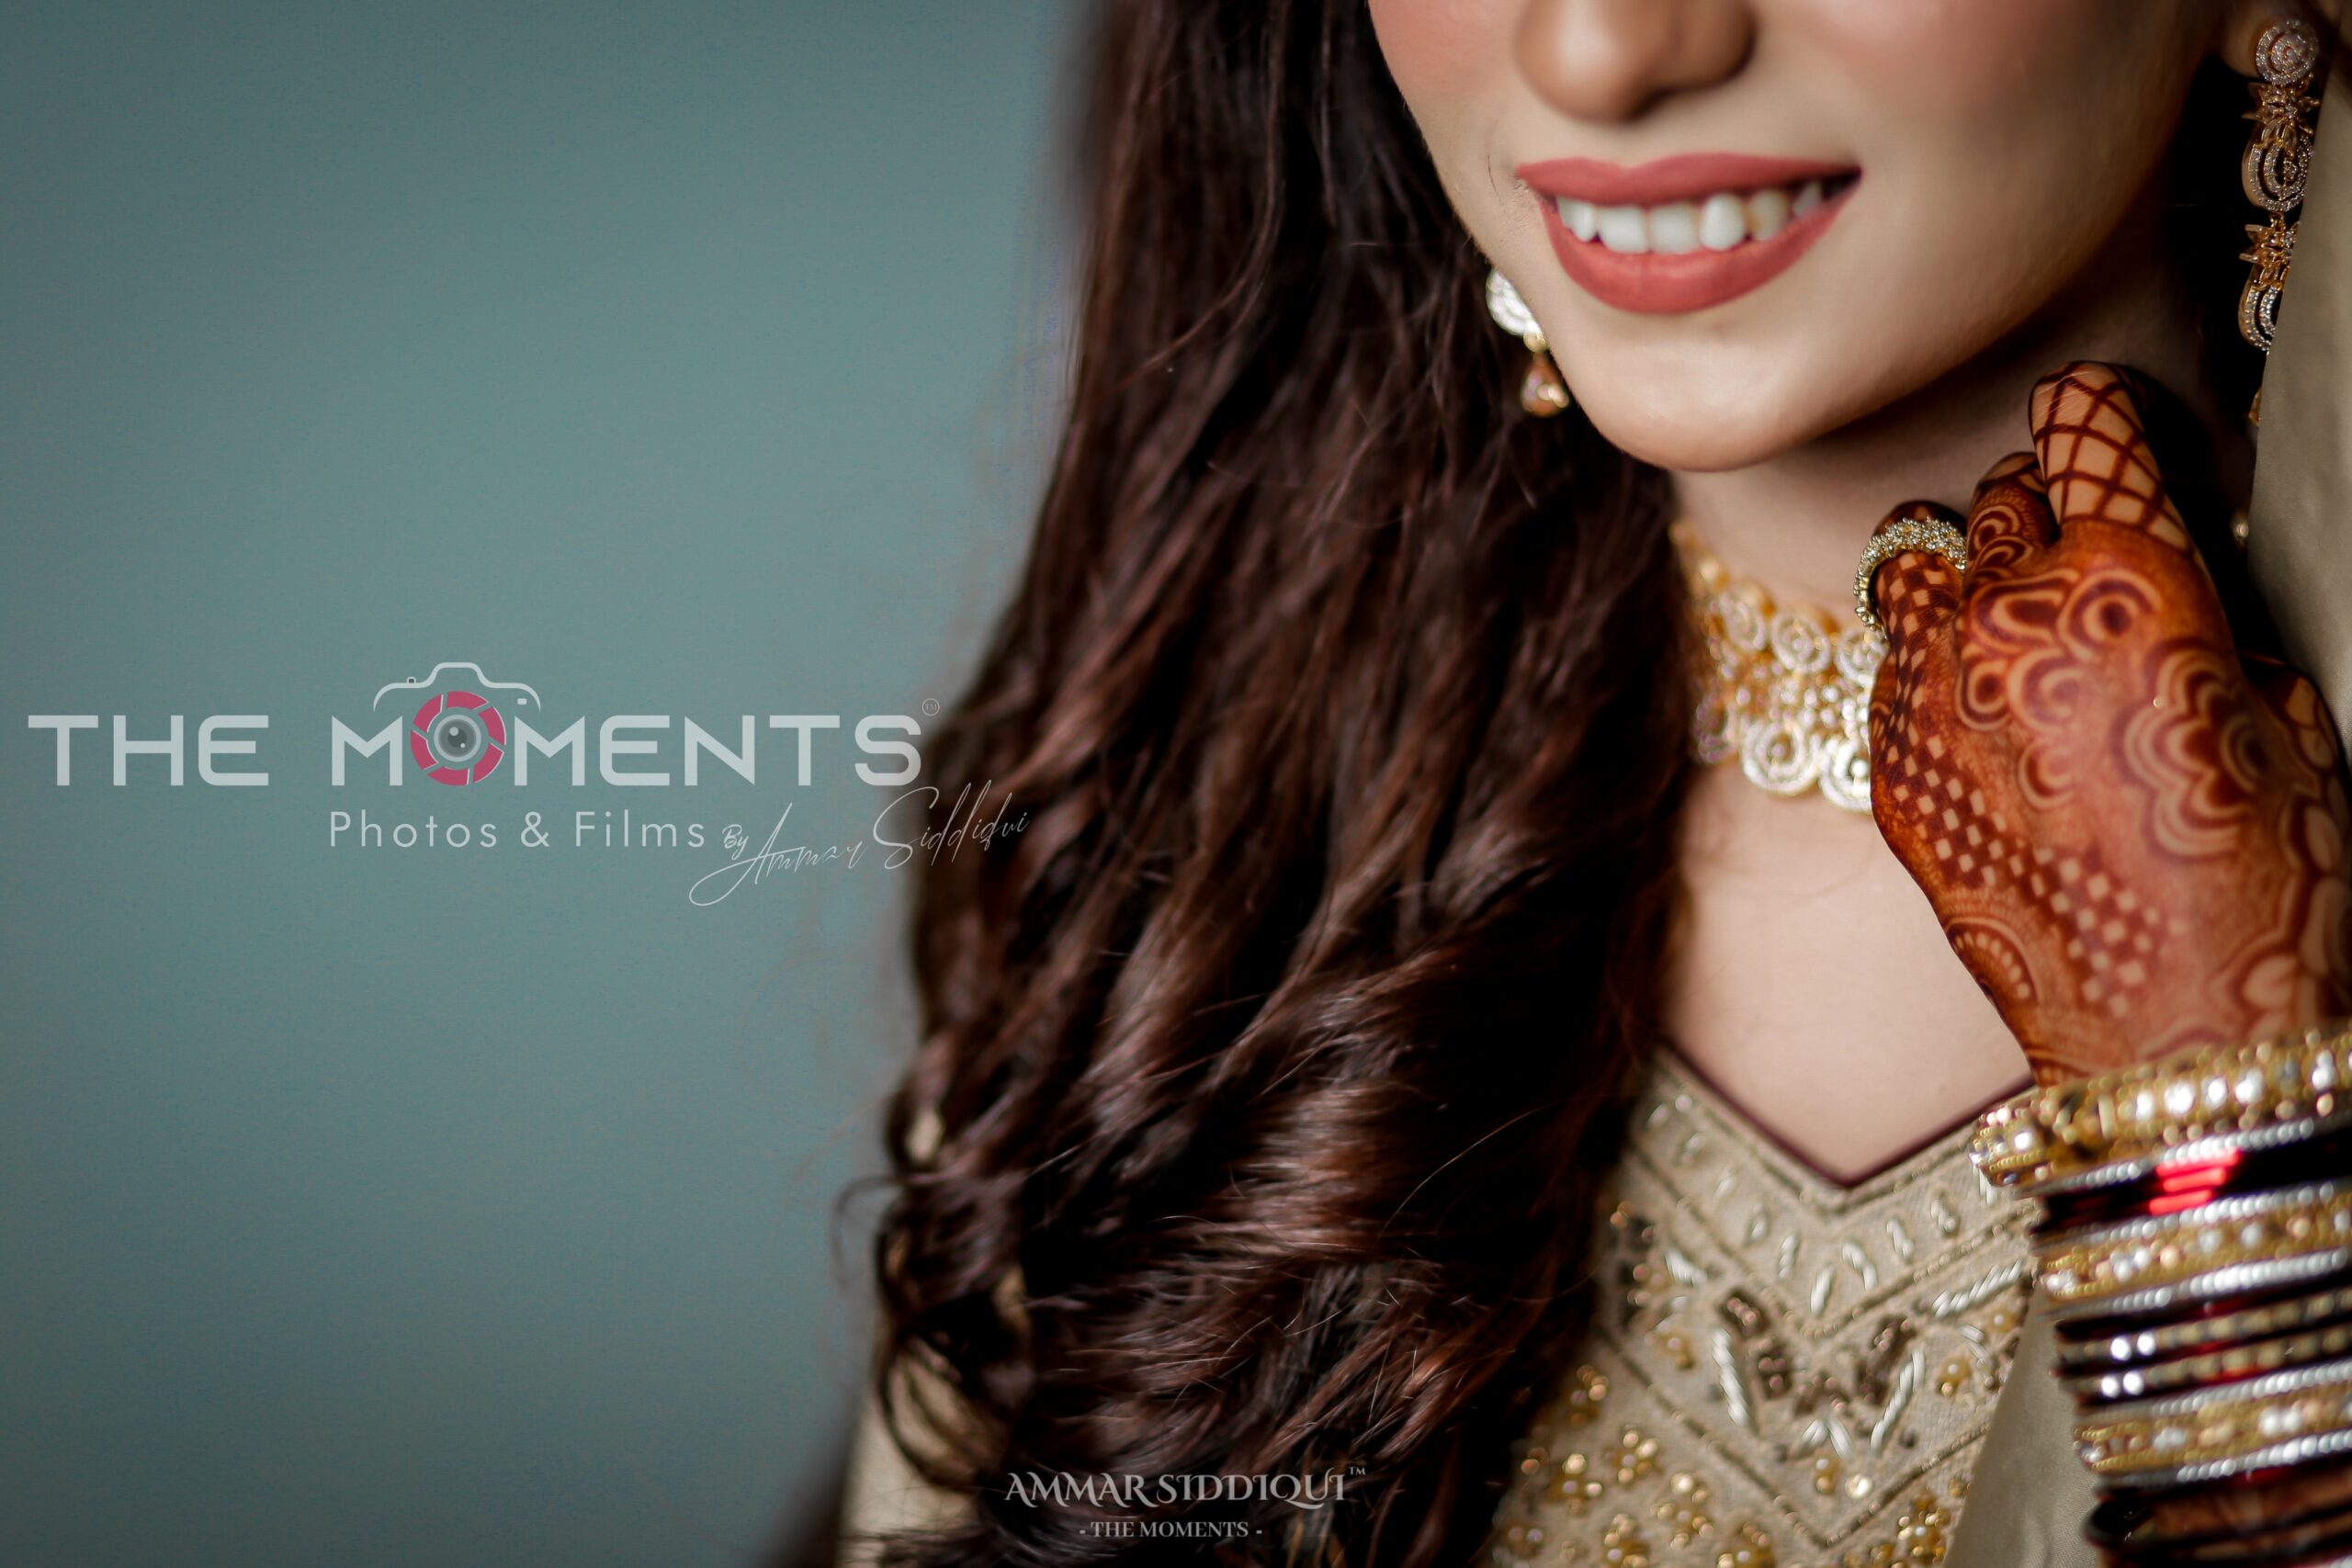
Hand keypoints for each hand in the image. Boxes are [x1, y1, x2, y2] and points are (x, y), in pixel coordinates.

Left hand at [1865, 362, 2351, 1083]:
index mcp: (2128, 575)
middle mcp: (2008, 613)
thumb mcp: (2284, 711)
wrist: (2165, 1029)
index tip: (2095, 411)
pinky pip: (1888, 659)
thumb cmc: (2261, 878)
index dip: (2096, 410)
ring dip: (1957, 564)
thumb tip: (2178, 565)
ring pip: (1911, 560)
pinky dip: (1926, 654)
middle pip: (1998, 491)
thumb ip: (2212, 609)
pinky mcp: (1886, 761)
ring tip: (2002, 602)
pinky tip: (1976, 698)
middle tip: (2075, 532)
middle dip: (2040, 496)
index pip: (2085, 423)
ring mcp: (1929, 688)